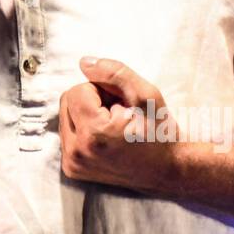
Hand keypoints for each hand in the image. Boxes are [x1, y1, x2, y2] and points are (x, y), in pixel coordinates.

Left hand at [59, 57, 178, 193]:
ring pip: (66, 116)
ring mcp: (73, 163)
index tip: (122, 107)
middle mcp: (76, 152)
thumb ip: (114, 74)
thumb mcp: (145, 95)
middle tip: (118, 115)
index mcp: (93, 134)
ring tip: (113, 128)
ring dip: (87, 115)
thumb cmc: (160, 131)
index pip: (78, 90)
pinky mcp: (72, 169)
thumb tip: (83, 63)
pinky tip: (105, 139)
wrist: (168, 170)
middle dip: (91, 102)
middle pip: (67, 102)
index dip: (101, 92)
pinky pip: (67, 134)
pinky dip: (83, 130)